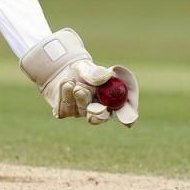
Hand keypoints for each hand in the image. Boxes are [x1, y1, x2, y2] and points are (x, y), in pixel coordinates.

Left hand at [20, 28, 138, 126]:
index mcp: (111, 99)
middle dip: (96, 111)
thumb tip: (106, 76)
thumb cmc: (82, 70)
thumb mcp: (88, 68)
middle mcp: (98, 109)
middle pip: (100, 117)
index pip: (125, 112)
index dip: (128, 117)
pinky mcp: (66, 112)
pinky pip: (66, 109)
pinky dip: (65, 94)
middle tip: (89, 95)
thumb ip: (96, 73)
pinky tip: (66, 84)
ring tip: (73, 82)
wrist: (60, 70)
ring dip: (77, 95)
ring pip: (81, 110)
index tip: (128, 121)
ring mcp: (81, 112)